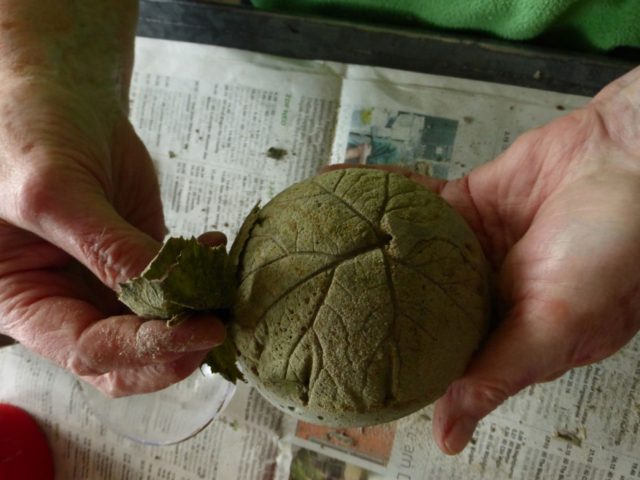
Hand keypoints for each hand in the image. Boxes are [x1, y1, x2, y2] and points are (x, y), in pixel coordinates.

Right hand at [0, 1, 224, 396]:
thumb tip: (167, 297)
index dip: (145, 348)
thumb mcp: (54, 193)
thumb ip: (106, 249)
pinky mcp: (141, 258)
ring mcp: (109, 281)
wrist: (61, 97)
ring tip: (222, 286)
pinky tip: (213, 249)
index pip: (88, 350)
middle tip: (219, 325)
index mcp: (25, 301)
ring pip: (158, 326)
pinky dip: (202, 277)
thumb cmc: (30, 134)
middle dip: (175, 349)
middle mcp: (67, 301)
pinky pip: (178, 285)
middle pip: (125, 358)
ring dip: (196, 315)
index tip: (200, 330)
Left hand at [326, 66, 639, 453]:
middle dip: (360, 304)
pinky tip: (339, 191)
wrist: (629, 161)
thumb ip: (499, 374)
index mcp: (503, 336)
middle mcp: (480, 295)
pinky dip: (378, 193)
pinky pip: (411, 201)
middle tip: (307, 306)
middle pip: (407, 306)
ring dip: (359, 247)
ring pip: (400, 252)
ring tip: (308, 252)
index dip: (389, 363)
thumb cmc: (615, 250)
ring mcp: (466, 249)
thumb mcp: (556, 326)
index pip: (434, 361)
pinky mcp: (462, 205)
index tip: (340, 365)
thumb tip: (449, 436)